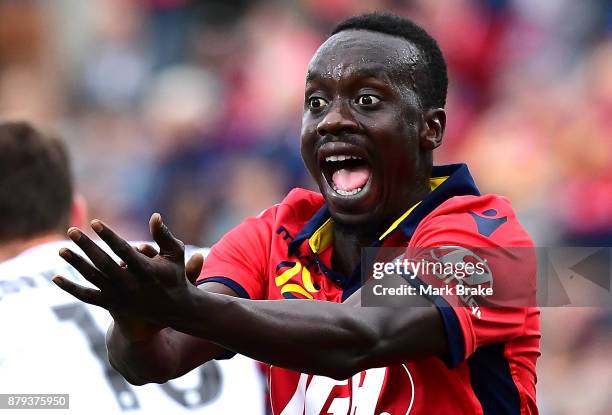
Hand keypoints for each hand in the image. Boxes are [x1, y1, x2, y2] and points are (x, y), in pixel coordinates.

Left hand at [53, 213, 204, 328]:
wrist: (175, 310)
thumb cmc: (174, 275)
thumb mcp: (174, 254)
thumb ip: (163, 235)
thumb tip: (154, 216)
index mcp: (147, 271)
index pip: (124, 251)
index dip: (109, 236)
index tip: (95, 223)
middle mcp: (132, 285)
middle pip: (104, 264)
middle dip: (87, 247)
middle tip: (72, 231)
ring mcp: (121, 297)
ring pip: (94, 279)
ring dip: (77, 264)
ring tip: (61, 249)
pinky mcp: (113, 306)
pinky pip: (88, 297)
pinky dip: (71, 288)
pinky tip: (55, 278)